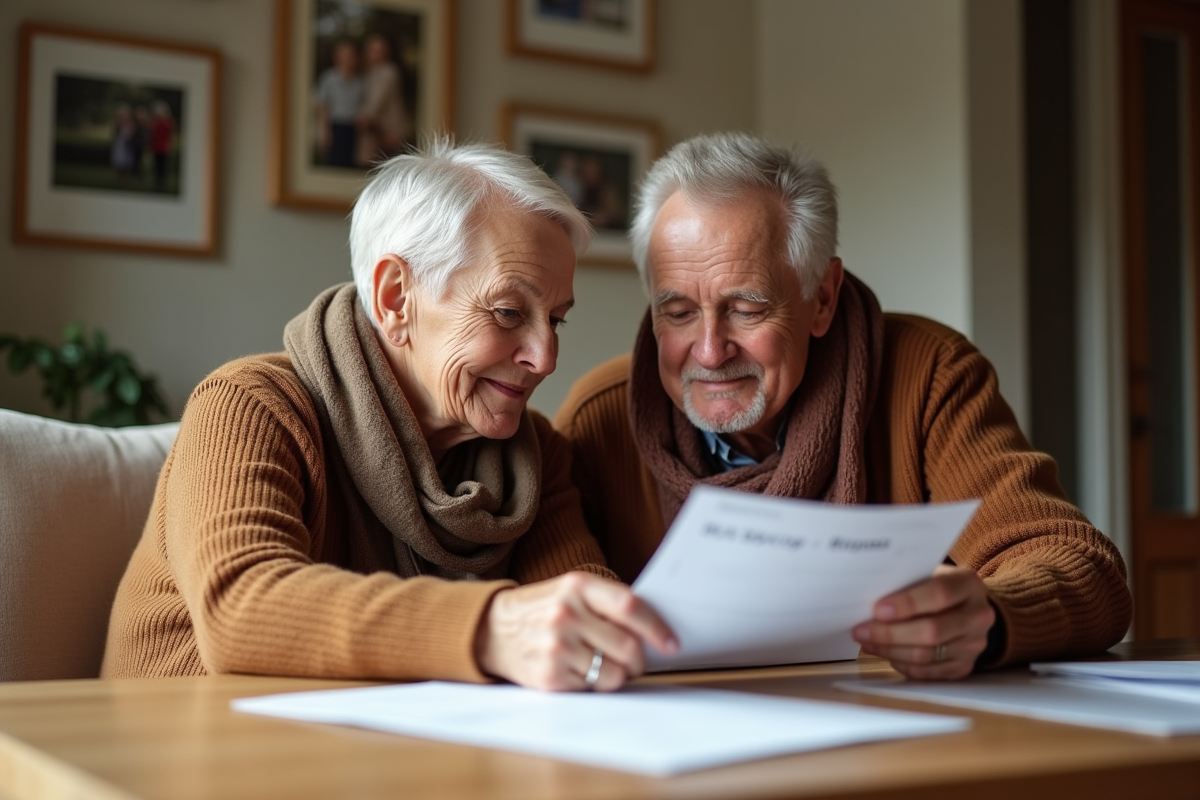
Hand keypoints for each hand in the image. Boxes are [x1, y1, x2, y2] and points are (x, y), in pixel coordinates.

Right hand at [475, 572, 677, 691]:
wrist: (492, 629)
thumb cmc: (543, 609)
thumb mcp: (571, 591)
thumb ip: (608, 604)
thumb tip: (655, 630)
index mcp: (577, 586)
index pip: (629, 607)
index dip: (656, 627)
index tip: (671, 642)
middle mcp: (566, 614)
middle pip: (627, 647)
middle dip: (641, 660)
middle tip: (638, 662)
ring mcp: (556, 647)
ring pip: (614, 675)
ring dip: (619, 675)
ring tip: (605, 665)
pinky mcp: (549, 676)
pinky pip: (592, 689)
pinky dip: (593, 684)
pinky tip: (579, 670)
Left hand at [852, 565, 994, 679]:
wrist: (968, 610)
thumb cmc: (937, 588)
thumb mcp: (929, 574)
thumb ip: (907, 582)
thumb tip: (867, 596)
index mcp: (969, 585)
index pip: (940, 594)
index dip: (907, 603)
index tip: (877, 609)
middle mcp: (978, 616)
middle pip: (932, 631)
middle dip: (890, 633)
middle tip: (861, 630)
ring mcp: (974, 645)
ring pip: (927, 655)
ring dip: (890, 651)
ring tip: (866, 642)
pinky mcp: (963, 667)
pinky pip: (927, 672)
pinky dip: (901, 664)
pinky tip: (884, 653)